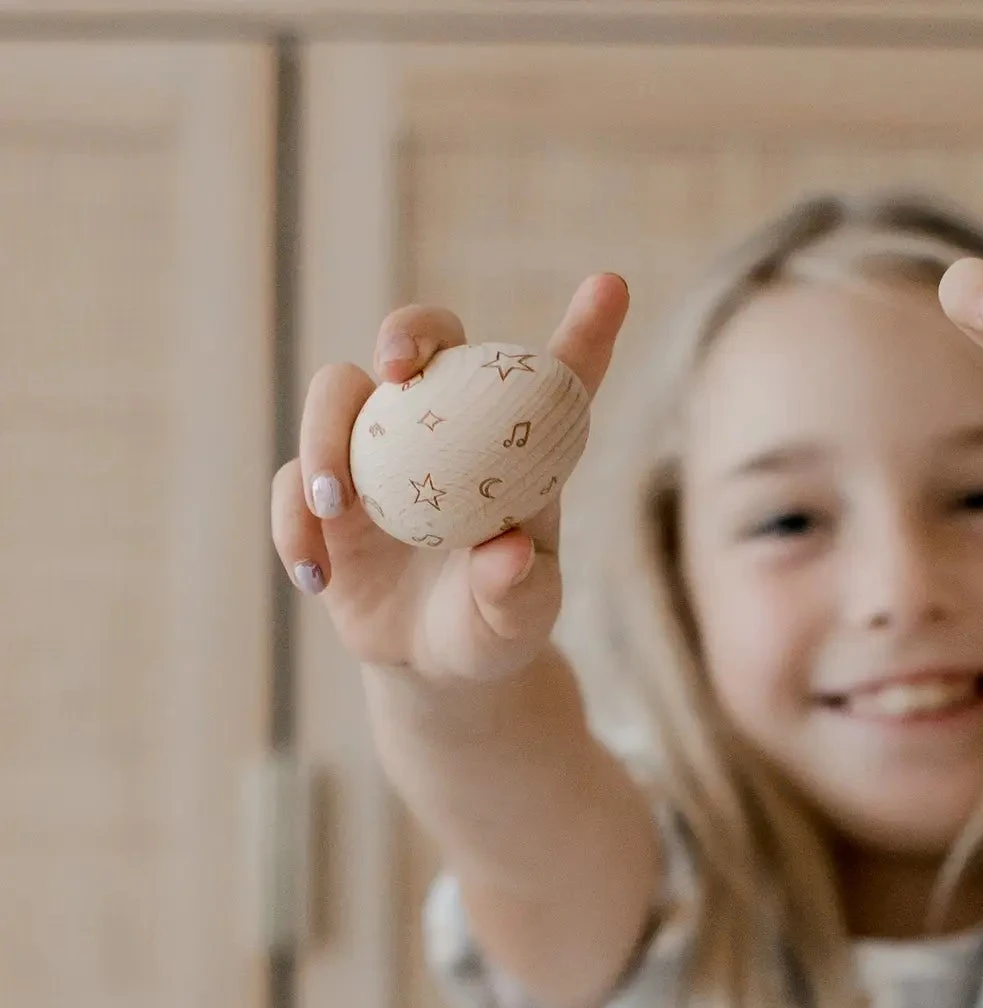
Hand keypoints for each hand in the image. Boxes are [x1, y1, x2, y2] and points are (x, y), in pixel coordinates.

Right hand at [270, 272, 628, 680]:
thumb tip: (504, 555)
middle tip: (397, 368)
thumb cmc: (496, 625)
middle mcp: (445, 427)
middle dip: (408, 333)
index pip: (557, 378)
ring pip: (336, 396)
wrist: (438, 666)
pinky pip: (291, 485)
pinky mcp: (323, 496)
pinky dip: (294, 524)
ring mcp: (377, 453)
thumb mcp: (519, 619)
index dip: (586, 330)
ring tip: (335, 508)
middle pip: (421, 340)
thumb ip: (518, 590)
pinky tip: (316, 577)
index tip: (611, 287)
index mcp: (516, 446)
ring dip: (325, 438)